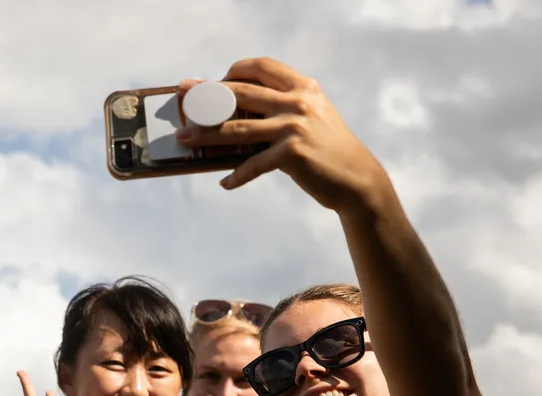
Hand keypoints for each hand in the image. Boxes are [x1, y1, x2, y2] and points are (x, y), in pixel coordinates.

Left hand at [174, 57, 390, 214]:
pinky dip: (237, 175)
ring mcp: (294, 127)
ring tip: (186, 139)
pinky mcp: (291, 154)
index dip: (233, 70)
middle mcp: (298, 102)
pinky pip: (253, 164)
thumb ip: (284, 105)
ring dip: (207, 134)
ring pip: (238, 128)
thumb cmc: (329, 149)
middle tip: (185, 99)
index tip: (213, 80)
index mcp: (303, 87)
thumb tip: (241, 110)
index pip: (261, 67)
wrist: (357, 178)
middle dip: (208, 95)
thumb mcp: (313, 115)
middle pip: (241, 93)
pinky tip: (225, 182)